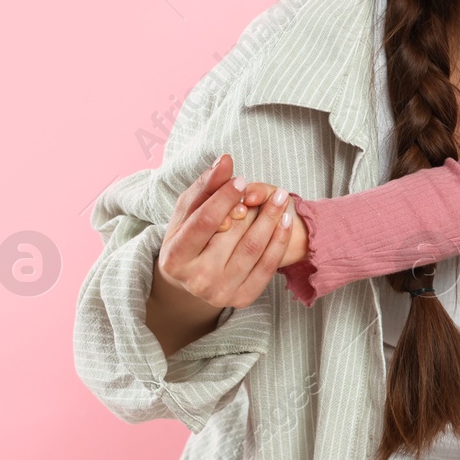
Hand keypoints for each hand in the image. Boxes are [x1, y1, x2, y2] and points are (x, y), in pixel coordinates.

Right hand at [155, 155, 297, 309]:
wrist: (192, 276)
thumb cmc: (189, 234)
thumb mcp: (189, 209)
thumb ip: (206, 185)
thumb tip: (226, 160)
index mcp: (175, 258)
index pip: (204, 222)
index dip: (224, 198)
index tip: (242, 179)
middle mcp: (196, 280)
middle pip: (232, 234)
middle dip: (253, 208)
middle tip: (273, 191)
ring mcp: (219, 293)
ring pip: (253, 248)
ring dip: (272, 219)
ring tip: (282, 198)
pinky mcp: (242, 298)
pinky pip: (268, 266)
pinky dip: (279, 240)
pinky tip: (285, 220)